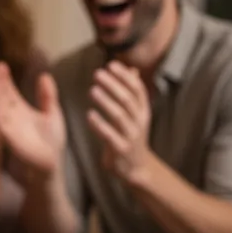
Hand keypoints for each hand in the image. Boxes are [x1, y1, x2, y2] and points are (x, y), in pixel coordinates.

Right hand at [0, 62, 65, 176]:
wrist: (52, 164)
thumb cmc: (51, 142)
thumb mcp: (52, 113)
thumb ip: (47, 96)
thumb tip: (44, 75)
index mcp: (20, 110)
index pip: (9, 91)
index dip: (4, 78)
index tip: (0, 65)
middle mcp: (11, 116)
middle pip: (1, 96)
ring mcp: (9, 126)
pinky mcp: (8, 136)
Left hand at [87, 61, 155, 186]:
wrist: (136, 168)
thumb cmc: (131, 137)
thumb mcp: (135, 115)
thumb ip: (132, 94)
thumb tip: (132, 70)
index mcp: (142, 111)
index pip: (137, 89)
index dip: (125, 76)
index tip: (111, 64)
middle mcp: (139, 122)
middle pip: (127, 99)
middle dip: (113, 85)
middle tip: (97, 73)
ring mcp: (131, 136)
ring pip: (119, 116)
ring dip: (106, 102)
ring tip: (92, 90)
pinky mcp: (121, 149)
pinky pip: (110, 135)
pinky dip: (100, 125)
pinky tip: (89, 115)